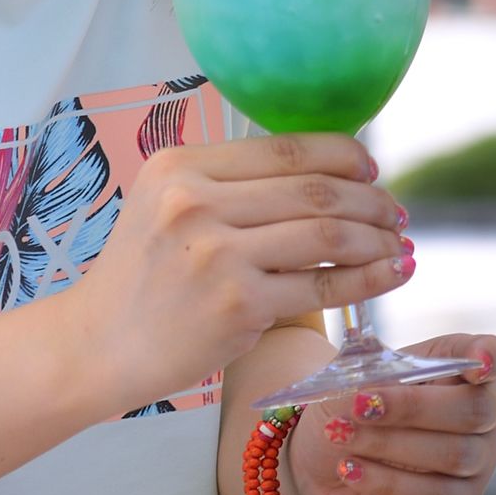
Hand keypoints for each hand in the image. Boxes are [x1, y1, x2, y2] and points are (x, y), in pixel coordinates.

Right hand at [42, 138, 409, 419]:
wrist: (96, 346)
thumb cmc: (144, 275)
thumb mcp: (168, 205)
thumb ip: (233, 183)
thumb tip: (332, 171)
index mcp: (180, 166)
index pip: (288, 149)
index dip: (344, 156)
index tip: (372, 170)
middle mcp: (196, 203)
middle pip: (316, 190)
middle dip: (371, 200)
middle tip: (395, 213)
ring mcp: (217, 256)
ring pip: (328, 234)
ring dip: (377, 238)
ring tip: (399, 243)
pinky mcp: (237, 306)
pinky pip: (323, 285)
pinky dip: (369, 278)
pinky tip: (393, 272)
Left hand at [282, 339, 495, 494]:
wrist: (326, 464)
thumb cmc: (351, 411)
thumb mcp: (355, 380)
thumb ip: (373, 373)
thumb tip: (374, 375)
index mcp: (466, 372)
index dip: (492, 358)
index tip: (478, 362)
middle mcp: (485, 417)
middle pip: (475, 410)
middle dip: (413, 407)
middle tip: (359, 406)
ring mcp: (479, 464)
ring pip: (453, 454)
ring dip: (389, 444)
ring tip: (342, 436)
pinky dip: (387, 482)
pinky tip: (351, 470)